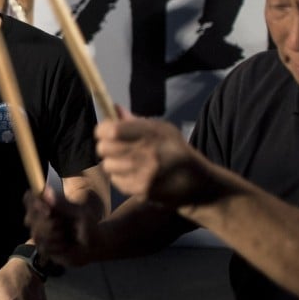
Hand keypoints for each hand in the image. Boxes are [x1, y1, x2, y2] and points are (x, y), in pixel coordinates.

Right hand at [24, 186, 93, 266]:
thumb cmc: (88, 225)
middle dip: (46, 223)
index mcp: (47, 205)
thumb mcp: (79, 212)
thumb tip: (47, 190)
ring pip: (36, 234)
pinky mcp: (44, 248)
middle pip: (29, 218)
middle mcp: (41, 219)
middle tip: (61, 225)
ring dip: (53, 236)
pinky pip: (42, 247)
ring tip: (65, 236)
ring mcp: (41, 234)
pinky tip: (65, 246)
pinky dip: (56, 247)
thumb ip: (63, 203)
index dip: (33, 204)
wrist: (94, 246)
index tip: (48, 211)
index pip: (29, 199)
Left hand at [95, 106, 209, 205]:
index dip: (103, 130)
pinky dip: (120, 178)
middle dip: (105, 147)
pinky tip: (134, 174)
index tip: (105, 131)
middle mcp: (148, 153)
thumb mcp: (162, 129)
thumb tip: (114, 109)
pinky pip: (116, 181)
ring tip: (127, 162)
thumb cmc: (175, 150)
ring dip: (113, 163)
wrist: (196, 182)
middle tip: (115, 148)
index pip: (112, 130)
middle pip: (104, 148)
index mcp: (152, 133)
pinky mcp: (142, 190)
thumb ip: (135, 121)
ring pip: (107, 165)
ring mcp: (144, 173)